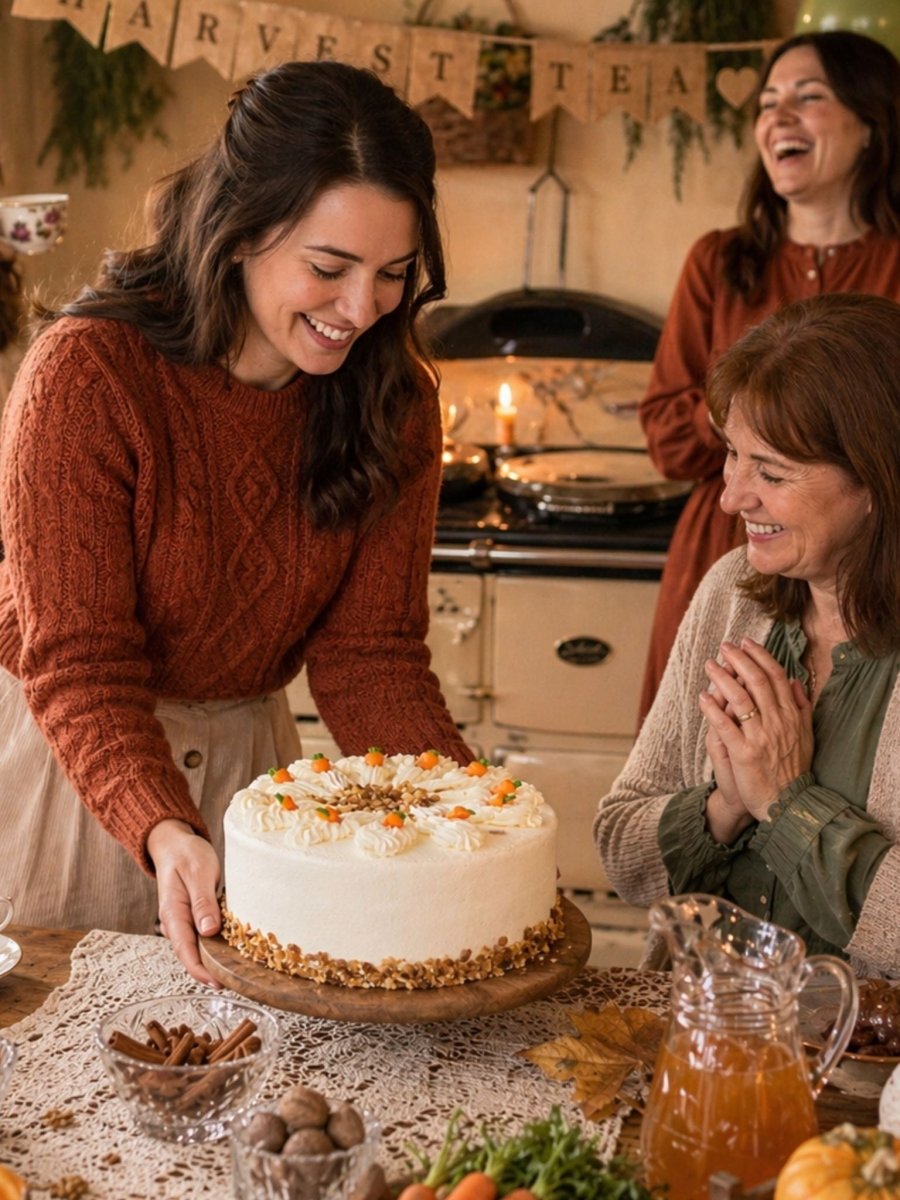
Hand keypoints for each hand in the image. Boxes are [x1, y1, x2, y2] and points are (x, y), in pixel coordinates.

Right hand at [147, 818, 222, 986]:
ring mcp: (184, 920)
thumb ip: (202, 901)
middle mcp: (176, 922)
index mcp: (173, 913)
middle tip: (236, 983)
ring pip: (198, 947)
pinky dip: (216, 945)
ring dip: (214, 960)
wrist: (174, 842)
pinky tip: (233, 950)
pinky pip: (203, 935)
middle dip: (210, 972)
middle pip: (191, 955)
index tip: (218, 982)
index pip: (185, 950)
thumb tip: (208, 931)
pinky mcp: (194, 915)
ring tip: (237, 972)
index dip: (201, 970)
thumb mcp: (198, 872)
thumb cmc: (186, 854)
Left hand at [699, 638, 813, 823]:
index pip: (776, 676)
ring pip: (740, 699)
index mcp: (792, 716)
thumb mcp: (806, 736)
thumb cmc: (793, 769)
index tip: (747, 642)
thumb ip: (802, 707)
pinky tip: (703, 696)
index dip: (760, 656)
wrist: (788, 803)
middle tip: (725, 646)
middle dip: (740, 660)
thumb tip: (795, 681)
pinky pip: (725, 726)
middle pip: (757, 681)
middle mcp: (778, 722)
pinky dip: (713, 709)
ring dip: (723, 678)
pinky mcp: (744, 753)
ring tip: (710, 664)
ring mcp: (761, 737)